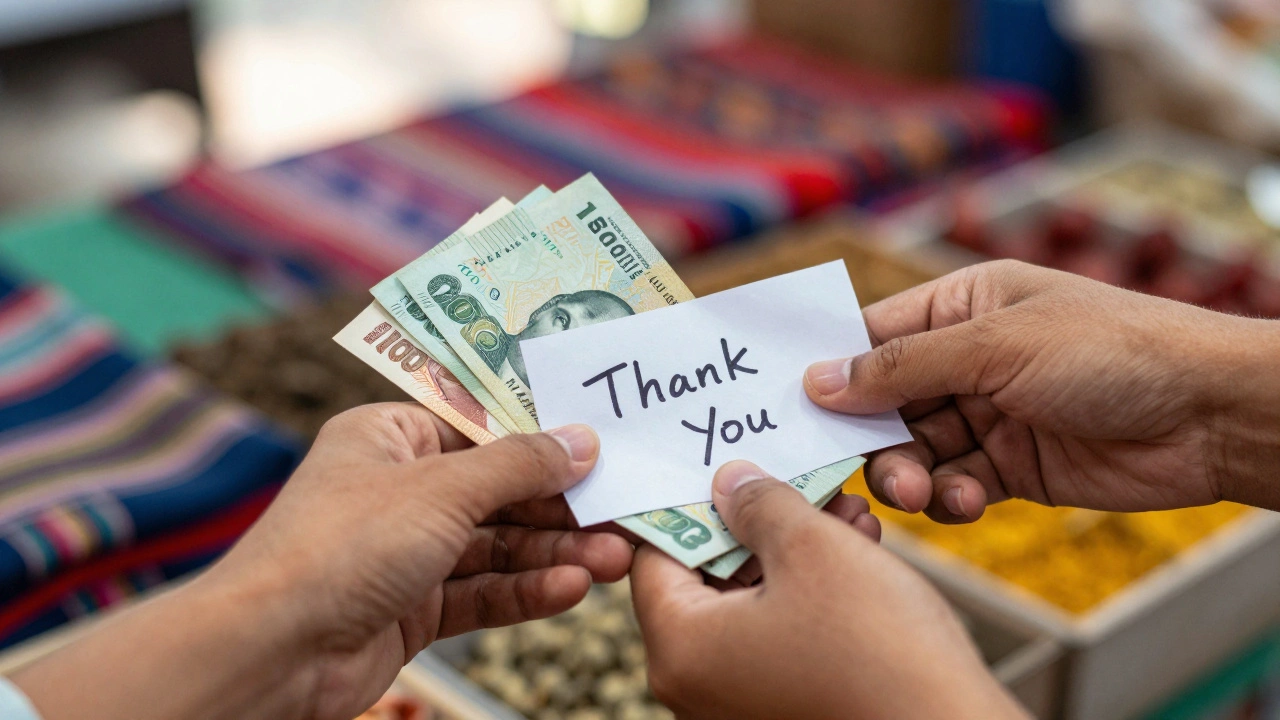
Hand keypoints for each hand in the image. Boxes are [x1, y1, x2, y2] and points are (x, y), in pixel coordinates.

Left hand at [15, 403, 631, 719]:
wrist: (272, 652)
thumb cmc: (343, 546)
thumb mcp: (441, 491)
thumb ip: (518, 466)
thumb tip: (582, 440)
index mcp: (388, 437)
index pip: (480, 427)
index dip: (541, 437)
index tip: (602, 445)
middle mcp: (398, 490)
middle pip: (497, 491)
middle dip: (559, 507)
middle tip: (622, 513)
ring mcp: (405, 552)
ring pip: (496, 546)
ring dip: (554, 552)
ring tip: (612, 559)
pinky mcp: (412, 608)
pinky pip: (481, 592)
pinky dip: (525, 590)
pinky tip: (570, 589)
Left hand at [631, 461, 1025, 719]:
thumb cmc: (879, 653)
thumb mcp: (813, 547)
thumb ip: (759, 505)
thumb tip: (729, 484)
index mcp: (681, 650)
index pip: (654, 556)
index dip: (692, 504)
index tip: (723, 472)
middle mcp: (696, 688)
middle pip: (704, 579)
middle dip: (755, 524)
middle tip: (794, 484)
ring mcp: (739, 705)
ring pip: (750, 604)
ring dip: (792, 553)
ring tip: (843, 512)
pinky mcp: (783, 711)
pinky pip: (778, 637)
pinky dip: (808, 595)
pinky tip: (855, 554)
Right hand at [803, 260, 1279, 521]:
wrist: (1209, 415)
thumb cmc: (1111, 350)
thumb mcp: (997, 346)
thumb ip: (902, 368)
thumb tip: (818, 380)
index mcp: (960, 306)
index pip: (871, 337)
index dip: (829, 372)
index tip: (788, 410)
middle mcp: (967, 358)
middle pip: (883, 403)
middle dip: (872, 438)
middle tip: (877, 470)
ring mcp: (988, 414)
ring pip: (913, 451)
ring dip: (908, 475)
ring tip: (921, 491)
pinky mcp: (1012, 467)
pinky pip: (954, 486)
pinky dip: (948, 499)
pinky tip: (964, 502)